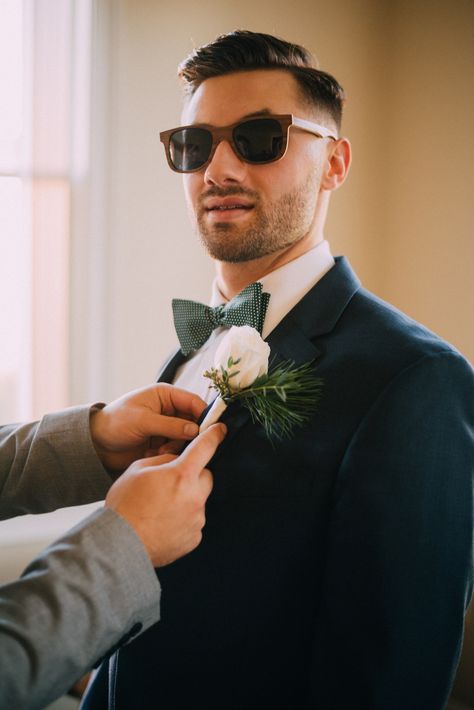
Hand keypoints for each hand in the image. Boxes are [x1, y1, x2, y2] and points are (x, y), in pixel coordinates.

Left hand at [89, 384, 206, 471]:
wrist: (96, 444)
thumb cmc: (115, 423)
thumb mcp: (143, 421)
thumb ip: (171, 425)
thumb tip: (196, 430)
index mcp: (164, 395)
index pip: (193, 402)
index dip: (203, 416)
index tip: (208, 432)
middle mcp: (169, 409)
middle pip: (193, 421)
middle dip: (187, 436)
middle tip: (177, 446)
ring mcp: (166, 426)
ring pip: (186, 438)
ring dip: (175, 447)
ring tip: (158, 452)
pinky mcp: (162, 442)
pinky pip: (176, 449)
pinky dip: (168, 454)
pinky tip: (152, 455)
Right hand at [105, 423, 225, 566]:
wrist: (119, 544)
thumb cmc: (125, 505)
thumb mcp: (137, 469)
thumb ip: (163, 460)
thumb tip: (176, 461)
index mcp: (181, 475)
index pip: (205, 448)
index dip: (214, 435)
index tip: (221, 430)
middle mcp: (195, 497)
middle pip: (205, 476)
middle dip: (193, 475)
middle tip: (171, 482)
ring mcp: (197, 519)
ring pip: (199, 500)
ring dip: (187, 499)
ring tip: (161, 508)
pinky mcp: (195, 538)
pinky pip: (194, 521)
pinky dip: (184, 518)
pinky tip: (164, 522)